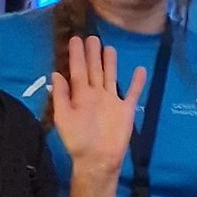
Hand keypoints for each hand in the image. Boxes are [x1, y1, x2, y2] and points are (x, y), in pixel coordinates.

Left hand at [47, 35, 143, 177]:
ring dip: (110, 63)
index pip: (78, 70)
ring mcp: (111, 100)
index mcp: (80, 95)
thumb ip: (61, 96)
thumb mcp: (63, 117)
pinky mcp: (125, 109)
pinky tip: (139, 69)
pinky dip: (136, 82)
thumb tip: (57, 74)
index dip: (76, 55)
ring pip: (111, 76)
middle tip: (92, 37)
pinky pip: (132, 93)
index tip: (75, 39)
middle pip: (94, 69)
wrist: (98, 159)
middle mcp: (95, 94)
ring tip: (109, 48)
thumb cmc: (78, 140)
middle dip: (93, 54)